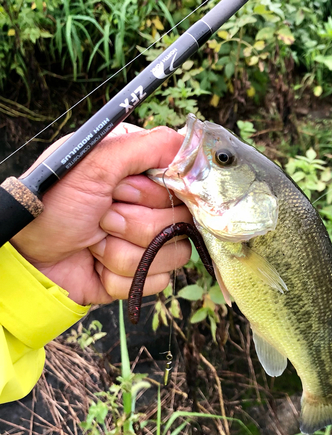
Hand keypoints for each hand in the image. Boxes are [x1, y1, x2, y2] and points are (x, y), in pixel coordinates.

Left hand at [10, 123, 191, 305]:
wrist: (30, 262)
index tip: (122, 193)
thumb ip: (144, 146)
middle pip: (180, 220)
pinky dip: (121, 277)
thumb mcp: (93, 164)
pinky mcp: (145, 271)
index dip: (154, 193)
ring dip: (123, 253)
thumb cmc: (53, 207)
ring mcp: (151, 240)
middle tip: (101, 217)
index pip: (184, 182)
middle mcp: (152, 205)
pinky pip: (156, 280)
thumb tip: (186, 143)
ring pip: (172, 253)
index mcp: (144, 173)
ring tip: (95, 242)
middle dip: (133, 224)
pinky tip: (98, 265)